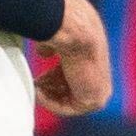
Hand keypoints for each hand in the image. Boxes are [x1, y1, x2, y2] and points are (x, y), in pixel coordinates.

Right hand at [35, 0, 111, 116]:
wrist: (76, 31)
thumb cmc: (66, 27)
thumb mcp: (58, 37)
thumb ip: (53, 47)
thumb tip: (44, 52)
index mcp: (94, 56)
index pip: (74, 73)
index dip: (53, 76)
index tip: (38, 77)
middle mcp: (100, 72)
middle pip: (71, 88)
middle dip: (51, 88)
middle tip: (35, 84)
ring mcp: (100, 87)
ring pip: (70, 99)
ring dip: (49, 96)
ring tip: (35, 88)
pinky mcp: (95, 100)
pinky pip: (69, 108)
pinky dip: (51, 103)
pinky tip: (39, 92)